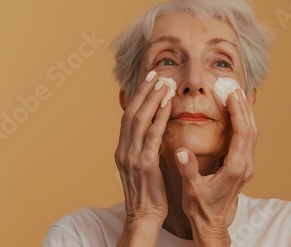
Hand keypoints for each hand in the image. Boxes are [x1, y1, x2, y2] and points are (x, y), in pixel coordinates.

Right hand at [114, 71, 171, 244]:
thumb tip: (150, 133)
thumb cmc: (147, 193)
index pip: (128, 117)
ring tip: (163, 82)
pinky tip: (167, 104)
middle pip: (132, 113)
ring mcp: (132, 157)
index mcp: (123, 150)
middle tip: (154, 73)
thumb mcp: (142, 167)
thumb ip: (143, 149)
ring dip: (152, 99)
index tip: (148, 81)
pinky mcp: (144, 165)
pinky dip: (159, 117)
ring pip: (140, 120)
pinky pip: (152, 136)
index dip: (137, 97)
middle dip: (143, 91)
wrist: (143, 216)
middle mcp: (124, 150)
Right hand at [174, 88, 256, 245]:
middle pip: (251, 131)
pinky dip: (243, 124)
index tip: (232, 96)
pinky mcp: (242, 167)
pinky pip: (247, 140)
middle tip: (235, 88)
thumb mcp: (192, 190)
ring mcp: (245, 166)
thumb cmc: (201, 208)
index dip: (239, 113)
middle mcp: (244, 166)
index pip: (242, 135)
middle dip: (244, 108)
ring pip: (251, 135)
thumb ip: (189, 171)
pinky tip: (236, 115)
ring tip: (237, 96)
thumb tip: (182, 152)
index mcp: (234, 169)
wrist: (211, 223)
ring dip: (245, 115)